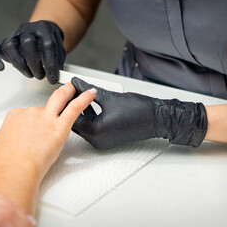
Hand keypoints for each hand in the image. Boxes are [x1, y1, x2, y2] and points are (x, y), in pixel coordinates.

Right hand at [0, 20, 65, 83]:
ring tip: (30, 74)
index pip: (48, 45)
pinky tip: (0, 68)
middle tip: (41, 76)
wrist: (41, 33)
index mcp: (44, 28)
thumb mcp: (58, 50)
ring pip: (11, 46)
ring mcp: (14, 35)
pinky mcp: (3, 42)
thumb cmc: (49, 44)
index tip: (53, 78)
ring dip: (20, 64)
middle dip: (35, 64)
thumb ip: (58, 63)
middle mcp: (27, 29)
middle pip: (28, 44)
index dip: (51, 64)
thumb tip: (56, 77)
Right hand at [0, 82, 95, 179]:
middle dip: (57, 96)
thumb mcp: (0, 144)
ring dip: (68, 95)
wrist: (15, 170)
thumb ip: (10, 137)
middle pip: (44, 106)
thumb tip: (13, 140)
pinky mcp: (59, 127)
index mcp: (15, 116)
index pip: (27, 113)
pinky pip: (74, 108)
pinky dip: (84, 99)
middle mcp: (31, 113)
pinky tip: (89, 94)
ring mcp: (46, 118)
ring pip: (60, 101)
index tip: (37, 127)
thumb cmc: (6, 162)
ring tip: (76, 91)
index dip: (33, 120)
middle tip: (66, 90)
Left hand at [71, 77, 207, 148]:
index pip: (72, 117)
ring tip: (85, 97)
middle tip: (76, 92)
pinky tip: (94, 106)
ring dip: (84, 112)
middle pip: (77, 123)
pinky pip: (93, 129)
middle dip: (75, 107)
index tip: (70, 91)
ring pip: (85, 126)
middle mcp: (97, 140)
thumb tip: (78, 84)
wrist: (157, 118)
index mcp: (96, 131)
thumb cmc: (139, 110)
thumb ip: (88, 91)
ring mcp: (102, 142)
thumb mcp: (109, 97)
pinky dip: (91, 118)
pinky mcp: (107, 140)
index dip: (70, 102)